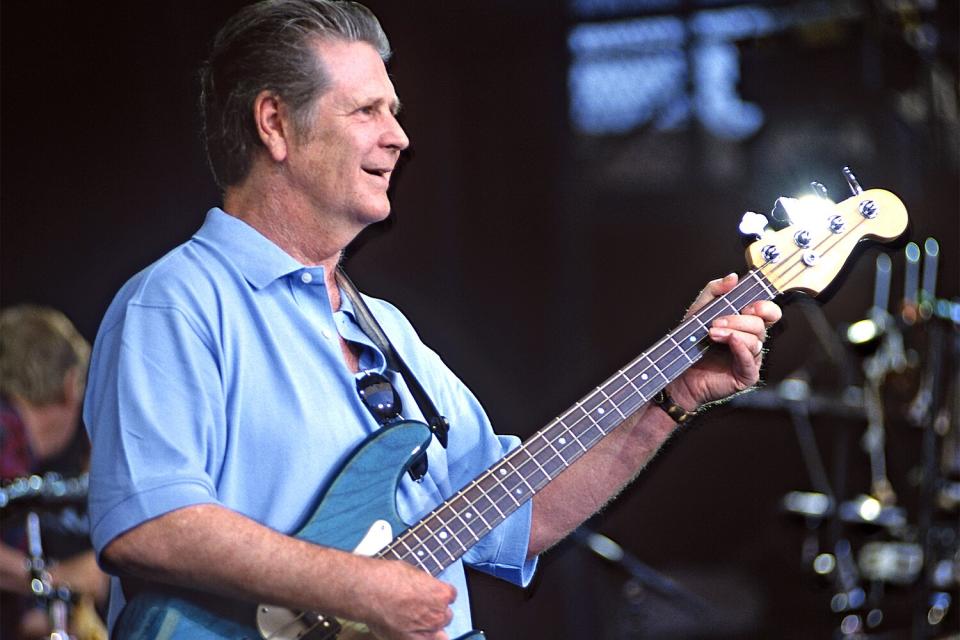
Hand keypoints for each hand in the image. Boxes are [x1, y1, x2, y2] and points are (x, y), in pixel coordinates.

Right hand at [353, 557, 456, 639]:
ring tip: (415, 621)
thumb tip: (423, 586)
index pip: (450, 596)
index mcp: (441, 593)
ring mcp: (427, 630)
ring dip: (430, 627)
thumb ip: (424, 584)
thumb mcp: (413, 572)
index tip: (430, 595)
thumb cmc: (387, 578)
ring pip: (439, 631)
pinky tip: (412, 632)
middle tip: (420, 608)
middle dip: (435, 612)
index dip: (439, 595)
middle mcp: (438, 613)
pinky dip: (422, 637)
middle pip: (445, 615)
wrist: (369, 591)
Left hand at [669, 273, 781, 409]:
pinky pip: (750, 361)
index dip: (764, 306)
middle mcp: (750, 339)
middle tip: (716, 321)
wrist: (678, 373)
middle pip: (760, 324)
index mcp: (745, 324)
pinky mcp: (745, 375)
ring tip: (712, 334)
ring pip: (755, 340)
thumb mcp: (699, 310)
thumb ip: (714, 290)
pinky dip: (741, 349)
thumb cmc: (690, 344)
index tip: (748, 305)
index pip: (768, 312)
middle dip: (738, 320)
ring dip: (733, 333)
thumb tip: (733, 277)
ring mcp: (749, 358)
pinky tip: (731, 341)